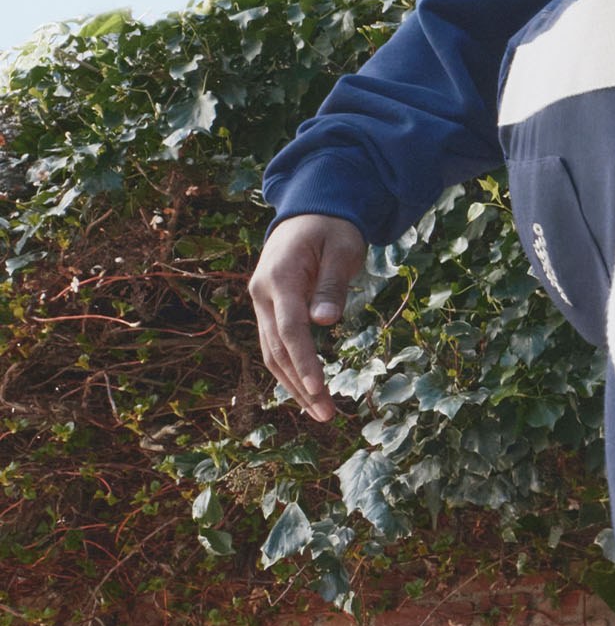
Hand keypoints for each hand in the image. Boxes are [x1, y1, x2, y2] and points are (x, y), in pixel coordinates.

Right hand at [247, 213, 367, 420]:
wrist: (308, 210)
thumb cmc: (331, 227)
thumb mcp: (342, 249)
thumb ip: (332, 285)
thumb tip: (326, 322)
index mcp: (280, 276)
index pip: (290, 328)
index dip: (304, 361)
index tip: (319, 389)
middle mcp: (262, 293)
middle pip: (277, 348)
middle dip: (301, 384)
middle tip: (327, 415)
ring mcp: (261, 301)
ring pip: (272, 352)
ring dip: (294, 384)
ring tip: (319, 413)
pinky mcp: (269, 308)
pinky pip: (276, 344)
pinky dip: (290, 369)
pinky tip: (306, 391)